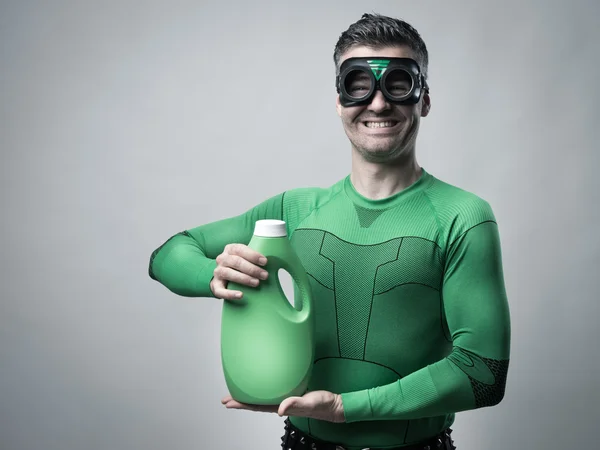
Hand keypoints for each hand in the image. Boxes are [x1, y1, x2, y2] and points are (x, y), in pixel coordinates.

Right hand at [210, 243, 268, 299]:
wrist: (222, 277)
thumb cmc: (239, 266)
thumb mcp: (245, 258)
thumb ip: (256, 258)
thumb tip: (278, 260)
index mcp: (230, 249)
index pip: (240, 249)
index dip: (253, 255)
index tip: (265, 261)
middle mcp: (222, 259)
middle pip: (236, 262)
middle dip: (252, 269)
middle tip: (265, 275)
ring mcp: (217, 272)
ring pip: (228, 273)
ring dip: (244, 278)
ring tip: (256, 283)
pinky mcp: (215, 285)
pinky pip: (220, 290)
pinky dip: (230, 293)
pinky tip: (241, 295)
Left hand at [221, 390, 344, 422]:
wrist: (333, 404)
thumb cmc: (323, 405)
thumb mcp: (310, 403)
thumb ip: (296, 404)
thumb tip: (280, 409)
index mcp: (282, 407)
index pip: (257, 407)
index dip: (242, 404)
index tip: (229, 402)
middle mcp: (280, 404)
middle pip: (255, 403)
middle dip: (240, 400)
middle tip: (226, 398)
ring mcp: (284, 398)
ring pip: (262, 398)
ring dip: (248, 396)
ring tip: (237, 392)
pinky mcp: (291, 392)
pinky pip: (271, 391)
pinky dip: (261, 389)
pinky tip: (260, 385)